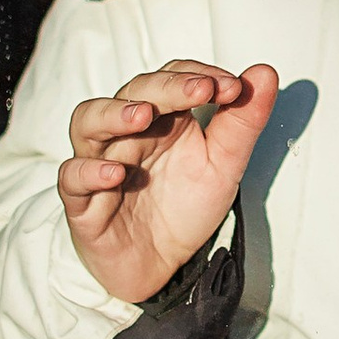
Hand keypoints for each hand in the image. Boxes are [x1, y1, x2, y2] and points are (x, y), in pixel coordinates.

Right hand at [58, 59, 278, 306]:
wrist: (161, 266)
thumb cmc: (185, 207)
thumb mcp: (224, 166)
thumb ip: (243, 122)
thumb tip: (265, 72)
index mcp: (164, 117)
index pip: (173, 77)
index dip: (198, 75)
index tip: (233, 87)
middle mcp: (128, 132)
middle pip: (134, 91)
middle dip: (166, 87)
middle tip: (199, 90)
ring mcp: (101, 161)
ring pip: (88, 121)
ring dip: (114, 114)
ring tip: (142, 115)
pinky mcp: (83, 201)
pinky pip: (73, 177)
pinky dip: (90, 171)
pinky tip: (115, 173)